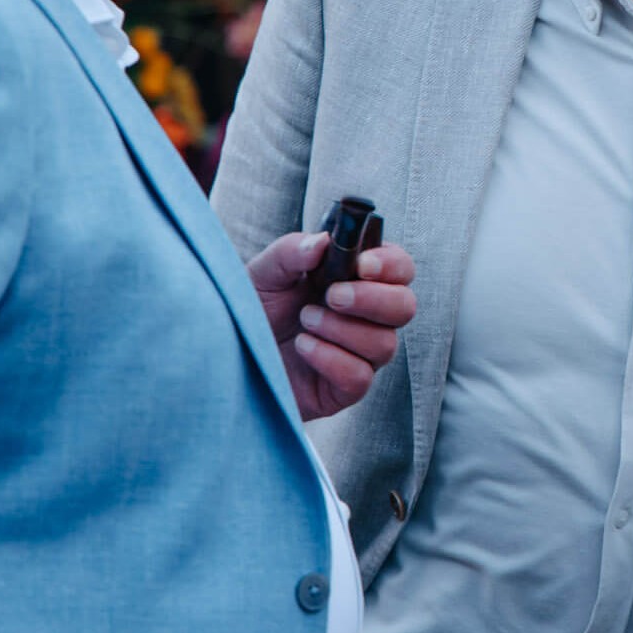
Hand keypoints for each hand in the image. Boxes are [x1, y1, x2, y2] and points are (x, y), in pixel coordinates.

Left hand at [247, 232, 416, 422]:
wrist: (227, 352)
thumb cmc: (252, 308)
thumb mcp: (266, 272)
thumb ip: (293, 251)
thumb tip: (323, 242)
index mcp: (356, 280)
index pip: (400, 268)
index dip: (391, 265)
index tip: (362, 264)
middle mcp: (366, 317)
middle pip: (405, 307)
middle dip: (373, 299)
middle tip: (333, 295)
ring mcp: (358, 354)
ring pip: (385, 344)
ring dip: (343, 329)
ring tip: (306, 321)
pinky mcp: (343, 389)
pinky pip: (360, 377)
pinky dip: (331, 358)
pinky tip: (303, 347)